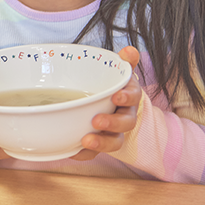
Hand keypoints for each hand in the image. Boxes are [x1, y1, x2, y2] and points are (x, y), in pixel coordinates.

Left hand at [71, 45, 141, 160]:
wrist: (112, 108)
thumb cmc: (111, 87)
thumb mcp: (117, 72)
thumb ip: (124, 63)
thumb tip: (129, 50)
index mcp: (128, 97)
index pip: (132, 96)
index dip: (126, 97)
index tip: (116, 96)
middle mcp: (125, 115)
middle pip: (125, 123)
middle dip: (112, 123)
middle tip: (97, 121)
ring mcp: (114, 133)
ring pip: (114, 141)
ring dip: (101, 142)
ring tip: (86, 141)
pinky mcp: (101, 144)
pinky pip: (94, 153)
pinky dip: (85, 154)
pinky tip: (72, 152)